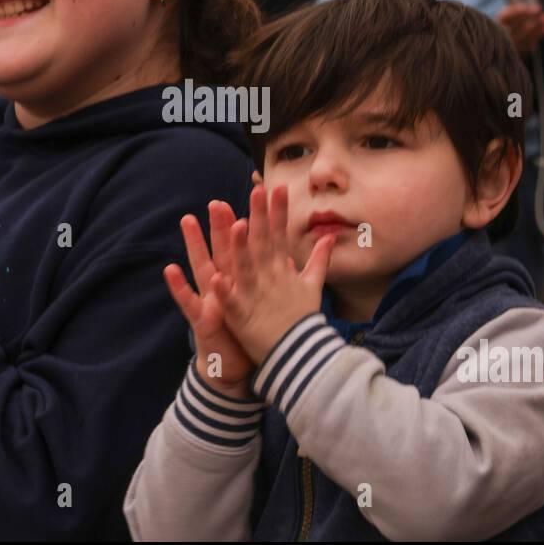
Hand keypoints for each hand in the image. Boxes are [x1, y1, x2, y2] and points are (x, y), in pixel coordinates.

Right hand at [163, 201, 256, 397]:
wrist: (232, 371)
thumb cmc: (248, 335)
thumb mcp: (259, 303)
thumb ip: (271, 279)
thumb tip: (287, 258)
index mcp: (240, 282)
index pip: (245, 249)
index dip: (250, 226)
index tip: (250, 201)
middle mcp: (223, 287)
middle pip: (222, 251)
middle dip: (220, 227)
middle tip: (217, 201)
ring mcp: (210, 301)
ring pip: (202, 268)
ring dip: (195, 245)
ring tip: (188, 222)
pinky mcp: (201, 320)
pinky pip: (188, 302)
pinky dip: (179, 287)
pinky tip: (170, 270)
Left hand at [209, 185, 334, 365]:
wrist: (300, 357)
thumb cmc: (303, 320)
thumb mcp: (312, 286)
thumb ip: (318, 260)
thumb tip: (328, 238)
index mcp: (282, 271)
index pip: (280, 235)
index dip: (278, 212)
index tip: (277, 188)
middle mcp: (270, 280)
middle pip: (263, 245)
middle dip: (260, 218)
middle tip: (257, 191)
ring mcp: (256, 298)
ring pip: (246, 270)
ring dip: (241, 249)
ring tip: (236, 226)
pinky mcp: (244, 319)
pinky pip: (232, 304)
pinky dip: (225, 294)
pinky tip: (215, 279)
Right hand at [497, 0, 543, 56]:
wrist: (506, 34)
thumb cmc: (514, 14)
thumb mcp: (517, 0)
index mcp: (496, 21)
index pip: (503, 18)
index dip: (514, 12)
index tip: (525, 7)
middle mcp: (500, 34)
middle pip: (512, 28)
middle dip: (527, 18)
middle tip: (538, 10)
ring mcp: (508, 45)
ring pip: (521, 38)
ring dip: (535, 28)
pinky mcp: (516, 51)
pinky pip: (526, 47)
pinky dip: (537, 37)